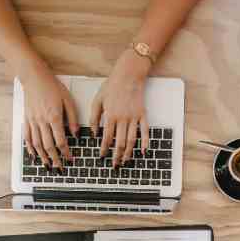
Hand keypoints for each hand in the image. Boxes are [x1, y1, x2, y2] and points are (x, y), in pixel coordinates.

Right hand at [21, 62, 78, 167]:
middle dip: (55, 159)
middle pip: (48, 146)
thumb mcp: (68, 100)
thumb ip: (73, 118)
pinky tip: (33, 155)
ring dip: (43, 157)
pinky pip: (27, 137)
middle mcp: (42, 121)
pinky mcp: (26, 119)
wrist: (34, 77)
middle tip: (59, 168)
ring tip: (47, 165)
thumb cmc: (52, 87)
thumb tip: (75, 134)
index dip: (66, 152)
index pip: (61, 140)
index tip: (70, 159)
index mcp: (54, 117)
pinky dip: (30, 148)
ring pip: (37, 144)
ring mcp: (32, 121)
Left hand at [92, 50, 150, 167]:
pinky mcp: (143, 114)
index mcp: (110, 116)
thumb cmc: (111, 86)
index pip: (107, 138)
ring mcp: (134, 118)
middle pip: (120, 142)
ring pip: (132, 140)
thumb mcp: (97, 100)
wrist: (129, 75)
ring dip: (129, 153)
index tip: (102, 156)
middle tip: (114, 165)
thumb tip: (94, 133)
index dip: (104, 149)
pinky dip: (145, 142)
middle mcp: (123, 119)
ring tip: (126, 161)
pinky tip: (143, 152)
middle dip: (116, 156)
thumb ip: (93, 117)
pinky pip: (145, 131)